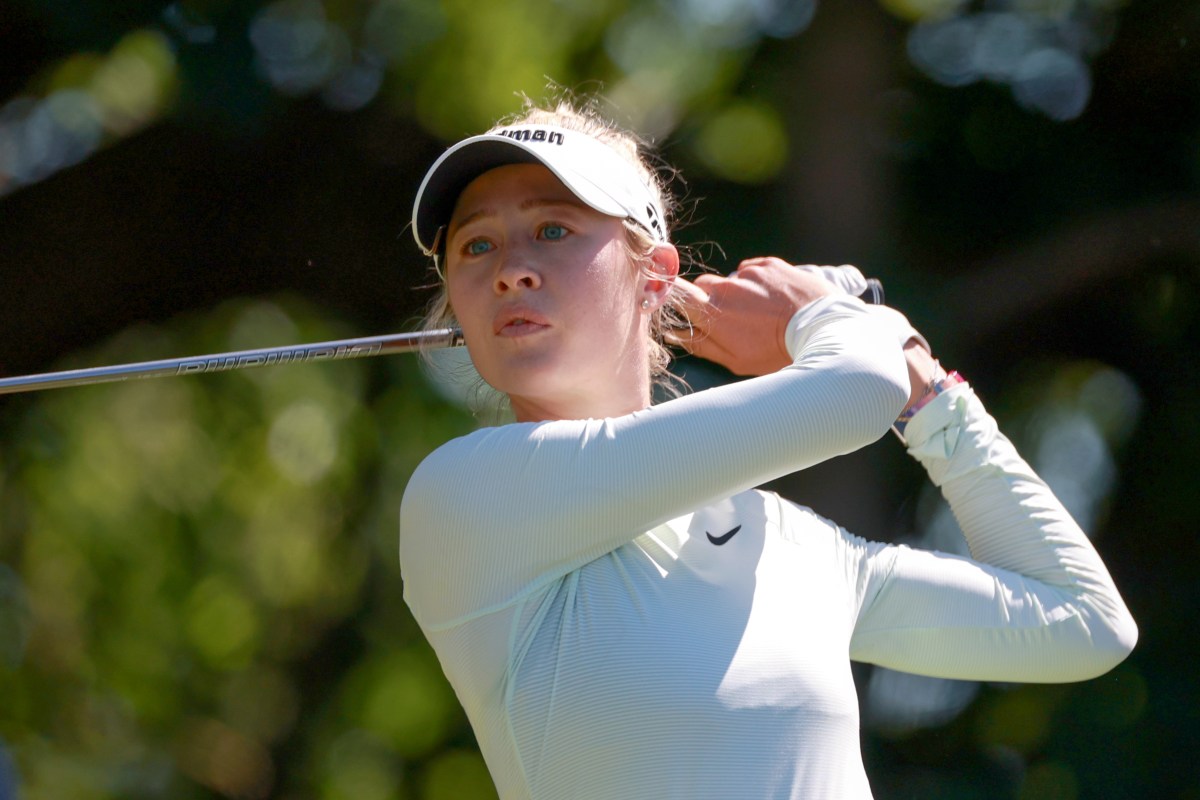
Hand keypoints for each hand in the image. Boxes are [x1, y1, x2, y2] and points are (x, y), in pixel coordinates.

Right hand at [667, 257, 836, 375]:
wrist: (822, 329)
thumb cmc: (777, 352)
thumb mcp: (736, 360)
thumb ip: (701, 345)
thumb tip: (674, 334)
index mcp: (713, 312)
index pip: (676, 293)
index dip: (674, 297)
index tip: (679, 305)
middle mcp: (727, 287)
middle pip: (703, 286)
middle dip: (710, 300)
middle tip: (730, 320)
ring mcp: (749, 273)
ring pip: (730, 279)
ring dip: (738, 292)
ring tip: (760, 313)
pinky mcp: (769, 264)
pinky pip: (752, 270)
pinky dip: (758, 282)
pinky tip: (772, 300)